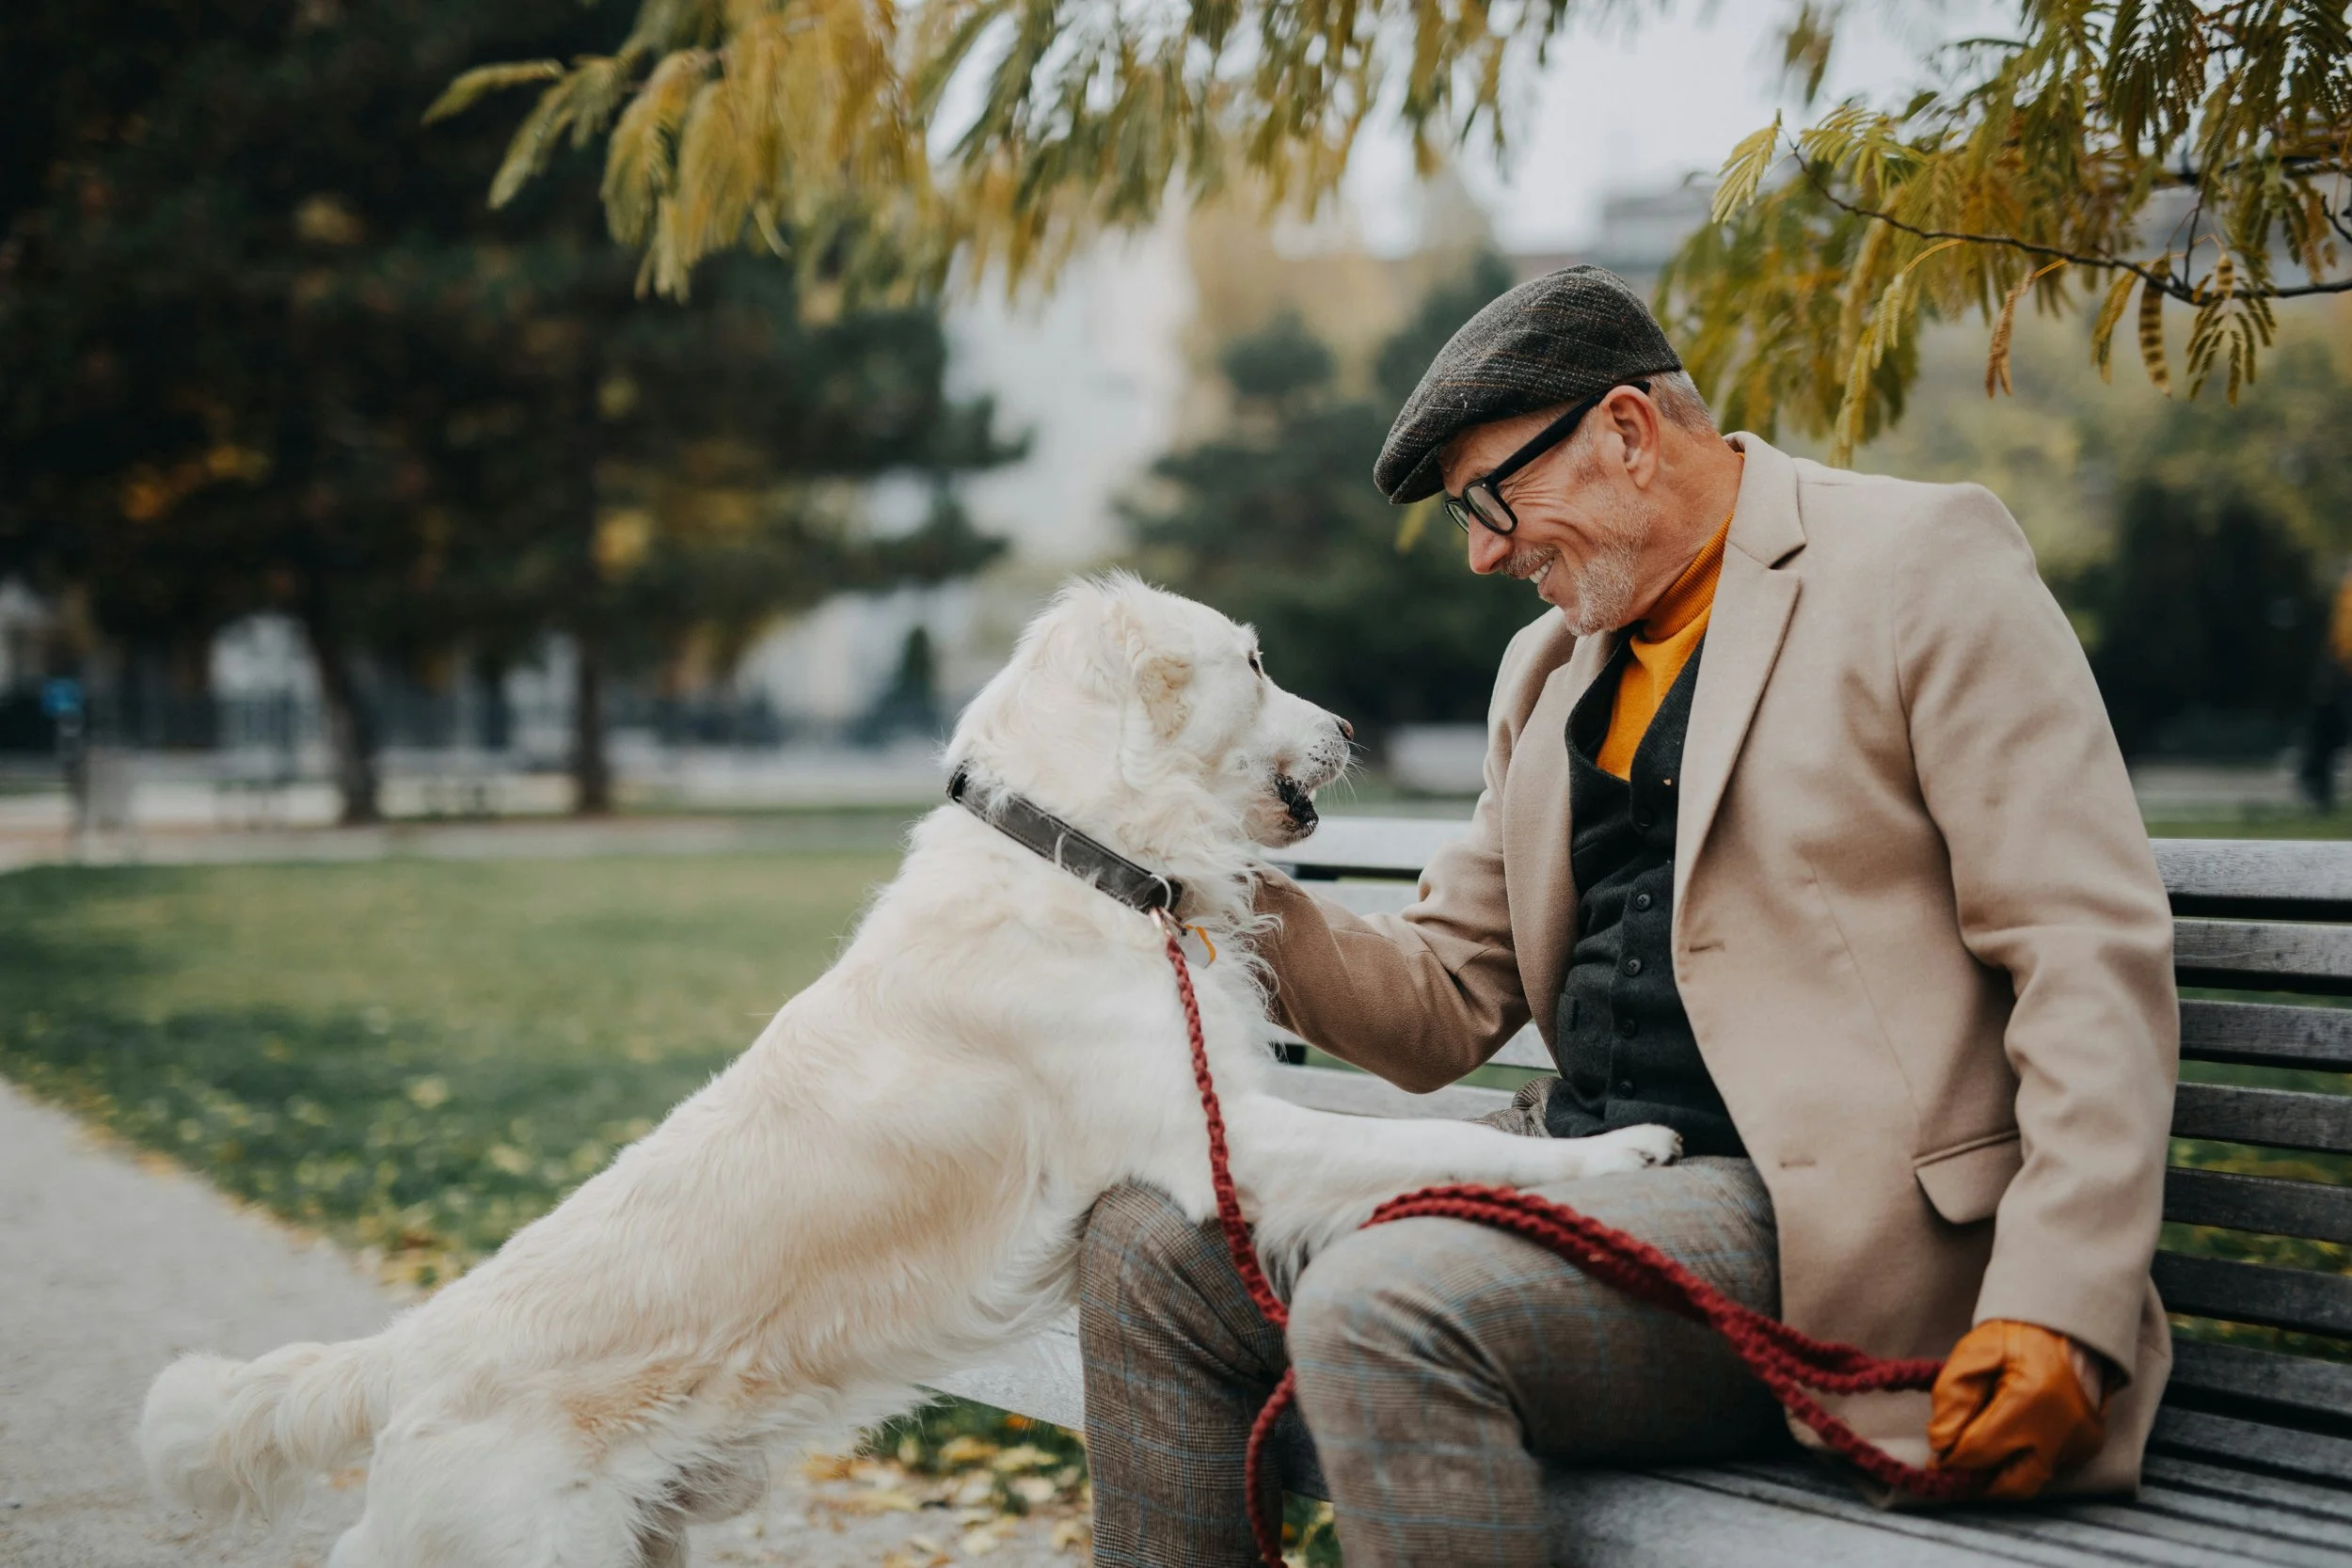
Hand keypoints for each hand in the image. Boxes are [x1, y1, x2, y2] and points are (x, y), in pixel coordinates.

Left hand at [1928, 1319, 2108, 1499]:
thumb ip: (1951, 1396)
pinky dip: (2025, 1462)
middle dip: (1978, 1481)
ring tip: (1980, 1454)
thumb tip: (1941, 1443)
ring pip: (2031, 1483)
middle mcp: (2061, 1431)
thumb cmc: (2016, 1337)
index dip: (1951, 1458)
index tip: (1936, 1457)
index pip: (1979, 1451)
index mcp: (2029, 1400)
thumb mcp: (1973, 1353)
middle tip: (1956, 1468)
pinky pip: (2049, 1469)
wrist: (2065, 1327)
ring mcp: (2079, 1442)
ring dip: (2001, 1475)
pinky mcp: (2088, 1447)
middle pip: (2010, 1484)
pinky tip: (2012, 1440)